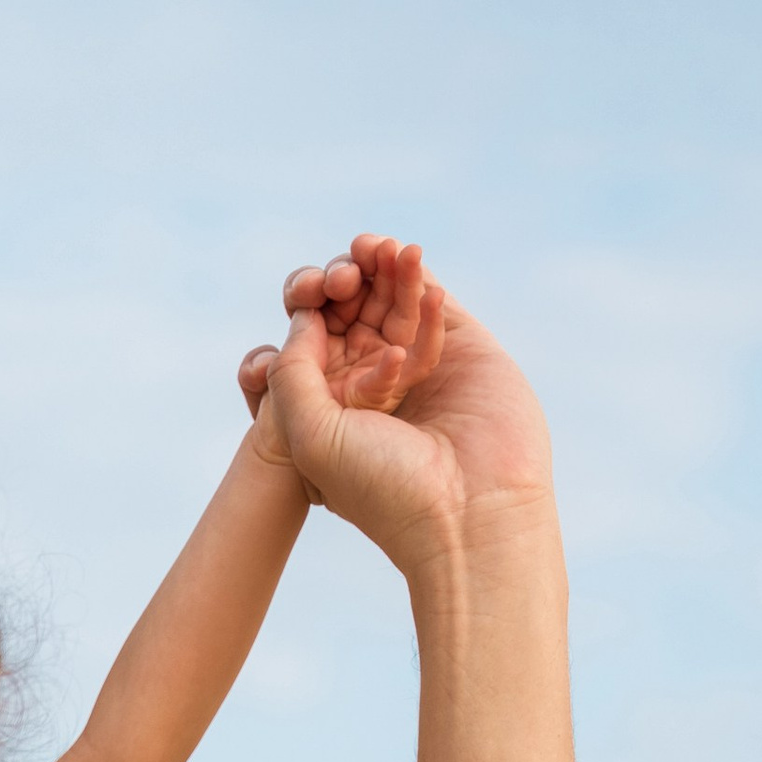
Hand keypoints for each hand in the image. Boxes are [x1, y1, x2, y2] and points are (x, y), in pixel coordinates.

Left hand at [237, 235, 552, 577]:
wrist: (469, 513)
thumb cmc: (384, 489)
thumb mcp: (310, 436)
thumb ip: (292, 374)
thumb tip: (302, 317)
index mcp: (332, 413)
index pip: (311, 346)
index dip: (306, 311)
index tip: (306, 294)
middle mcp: (375, 389)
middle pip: (352, 317)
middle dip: (342, 285)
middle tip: (340, 275)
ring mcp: (420, 369)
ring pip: (392, 304)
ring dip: (381, 272)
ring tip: (374, 248)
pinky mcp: (463, 353)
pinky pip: (434, 305)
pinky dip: (418, 279)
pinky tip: (405, 256)